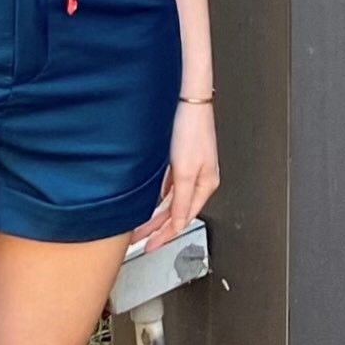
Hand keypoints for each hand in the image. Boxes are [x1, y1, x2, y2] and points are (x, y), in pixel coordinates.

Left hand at [139, 99, 218, 246]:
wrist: (187, 97)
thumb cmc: (191, 127)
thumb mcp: (185, 170)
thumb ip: (181, 200)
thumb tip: (178, 223)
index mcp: (205, 184)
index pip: (183, 219)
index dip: (165, 236)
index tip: (150, 247)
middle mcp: (198, 178)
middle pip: (176, 212)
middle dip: (157, 228)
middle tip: (139, 240)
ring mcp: (189, 168)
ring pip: (170, 200)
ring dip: (155, 214)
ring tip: (138, 225)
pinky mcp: (180, 157)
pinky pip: (167, 185)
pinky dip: (156, 197)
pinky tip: (146, 200)